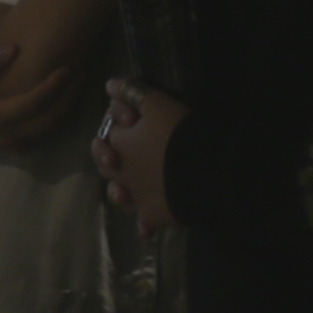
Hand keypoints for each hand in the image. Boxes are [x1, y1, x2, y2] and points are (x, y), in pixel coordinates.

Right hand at [0, 54, 96, 152]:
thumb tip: (15, 48)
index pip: (34, 103)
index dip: (53, 87)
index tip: (66, 68)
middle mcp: (7, 134)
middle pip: (49, 120)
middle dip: (68, 98)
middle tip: (82, 74)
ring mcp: (11, 142)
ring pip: (48, 129)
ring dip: (66, 107)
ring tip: (78, 83)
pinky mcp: (13, 143)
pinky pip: (42, 131)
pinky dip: (55, 116)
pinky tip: (64, 97)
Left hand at [97, 85, 186, 235]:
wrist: (205, 173)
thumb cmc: (181, 133)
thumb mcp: (159, 104)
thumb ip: (133, 93)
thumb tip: (108, 84)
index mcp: (120, 144)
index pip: (110, 131)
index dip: (118, 123)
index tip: (130, 118)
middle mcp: (122, 173)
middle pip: (107, 166)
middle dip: (108, 158)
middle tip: (117, 154)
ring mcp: (137, 197)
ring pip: (120, 195)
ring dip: (121, 192)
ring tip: (125, 192)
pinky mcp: (153, 217)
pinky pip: (144, 222)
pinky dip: (144, 223)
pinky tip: (148, 228)